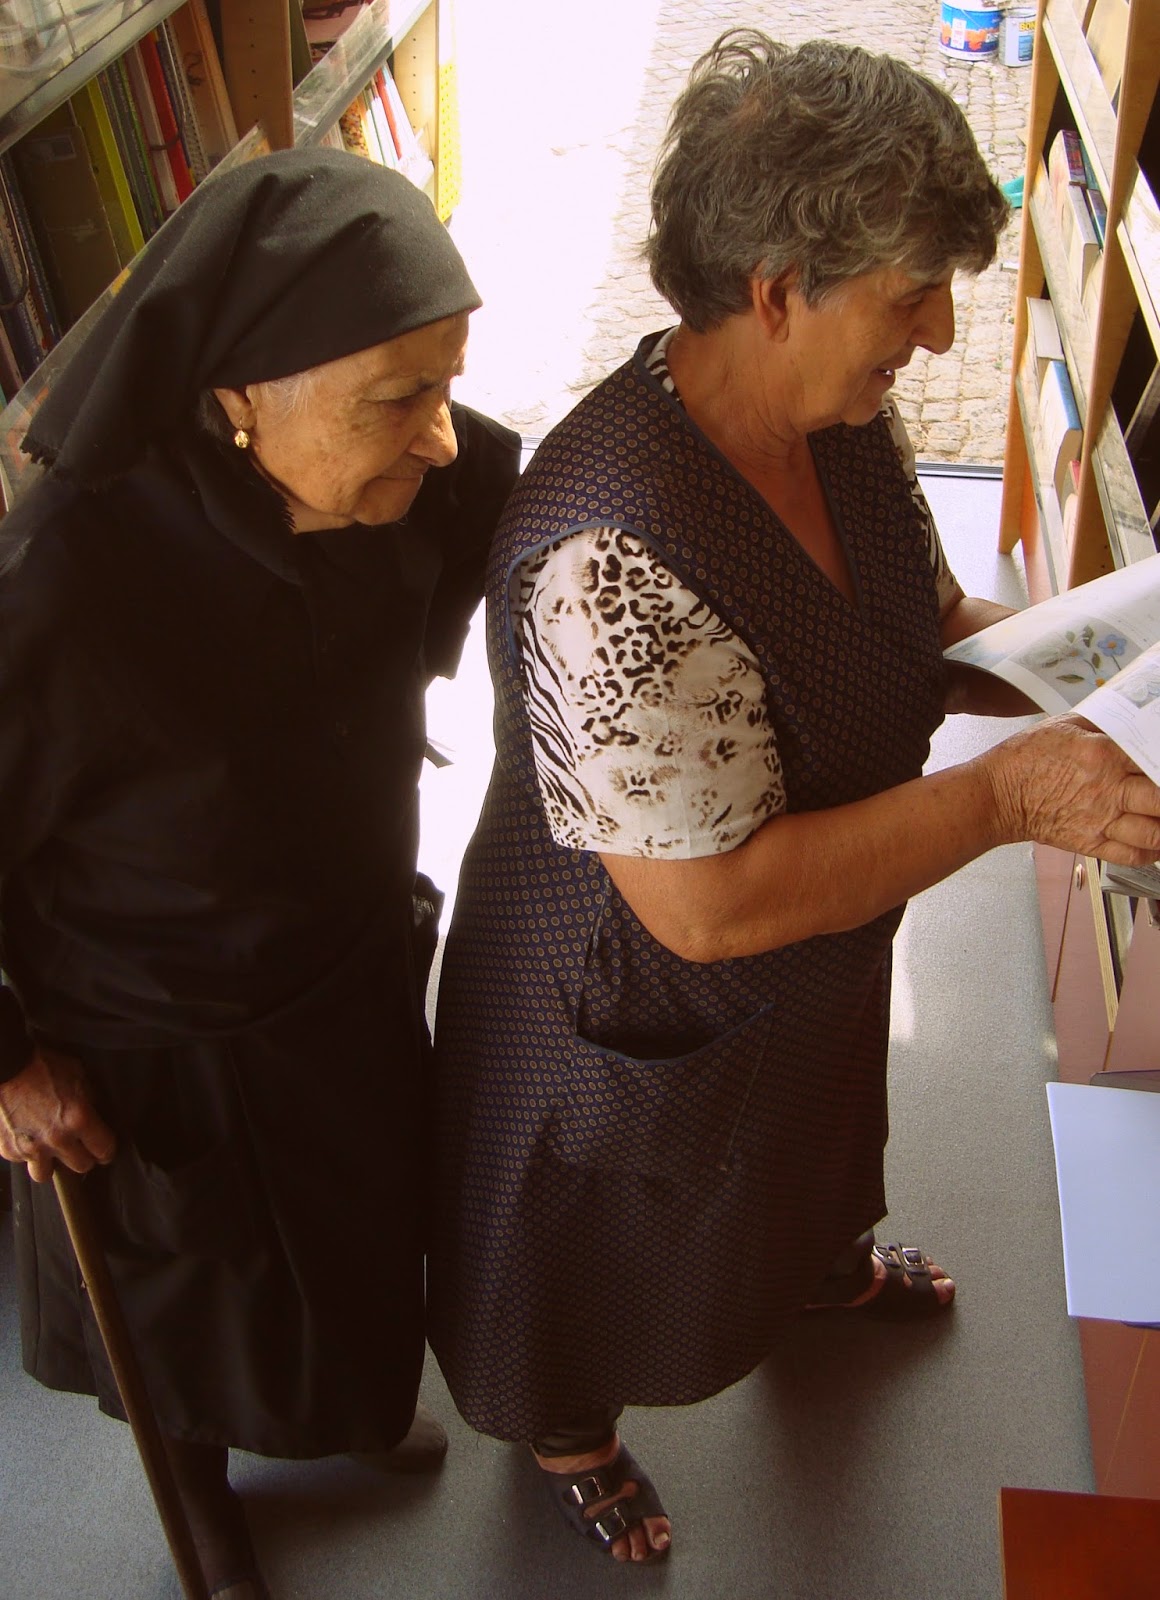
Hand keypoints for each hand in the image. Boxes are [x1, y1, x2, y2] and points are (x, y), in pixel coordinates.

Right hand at [0, 1045, 115, 1182]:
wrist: (6, 1065)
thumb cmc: (41, 1065)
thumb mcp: (77, 1074)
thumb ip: (89, 1097)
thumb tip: (96, 1112)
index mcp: (78, 1119)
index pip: (104, 1149)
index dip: (107, 1150)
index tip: (105, 1149)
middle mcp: (57, 1139)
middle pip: (81, 1167)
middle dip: (84, 1157)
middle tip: (79, 1147)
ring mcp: (31, 1148)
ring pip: (46, 1174)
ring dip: (51, 1163)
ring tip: (51, 1149)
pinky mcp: (9, 1150)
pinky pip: (22, 1161)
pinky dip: (26, 1152)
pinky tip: (28, 1137)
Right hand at [986, 714, 1159, 864]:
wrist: (997, 796)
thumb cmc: (1024, 759)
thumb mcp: (1063, 725)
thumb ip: (1101, 725)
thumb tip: (1126, 724)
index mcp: (1103, 755)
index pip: (1153, 759)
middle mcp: (1107, 790)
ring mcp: (1100, 820)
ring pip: (1155, 832)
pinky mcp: (1090, 843)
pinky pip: (1133, 855)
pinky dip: (1152, 852)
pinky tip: (1156, 842)